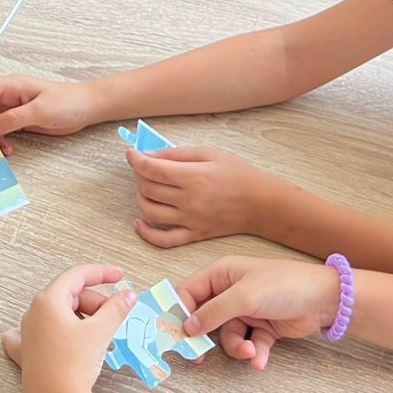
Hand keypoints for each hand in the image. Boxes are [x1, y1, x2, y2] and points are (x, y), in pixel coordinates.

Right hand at [0, 75, 99, 154]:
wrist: (86, 108)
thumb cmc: (69, 101)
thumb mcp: (41, 110)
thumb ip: (14, 118)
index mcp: (12, 86)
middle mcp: (9, 96)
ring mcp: (13, 108)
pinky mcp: (19, 120)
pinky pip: (1, 129)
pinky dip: (0, 140)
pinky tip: (7, 148)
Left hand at [1, 264, 134, 392]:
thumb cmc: (75, 362)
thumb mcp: (100, 332)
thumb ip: (116, 308)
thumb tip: (128, 295)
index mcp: (48, 300)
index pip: (77, 276)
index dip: (101, 273)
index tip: (121, 276)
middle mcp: (32, 312)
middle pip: (69, 297)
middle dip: (95, 304)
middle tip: (116, 320)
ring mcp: (26, 333)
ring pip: (58, 316)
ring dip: (83, 321)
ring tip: (103, 338)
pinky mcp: (25, 354)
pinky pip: (39, 335)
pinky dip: (55, 333)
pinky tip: (61, 338)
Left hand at [127, 146, 284, 247]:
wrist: (262, 203)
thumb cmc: (238, 174)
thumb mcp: (208, 153)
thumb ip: (176, 154)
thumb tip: (148, 155)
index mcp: (194, 177)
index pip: (152, 170)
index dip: (135, 159)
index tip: (131, 153)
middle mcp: (190, 201)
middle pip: (148, 189)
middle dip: (138, 174)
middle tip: (142, 166)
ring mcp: (191, 221)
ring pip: (150, 213)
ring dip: (140, 198)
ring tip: (145, 187)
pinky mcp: (194, 235)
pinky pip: (163, 240)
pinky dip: (146, 233)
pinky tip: (140, 222)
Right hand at [177, 256, 340, 369]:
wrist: (324, 299)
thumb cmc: (283, 285)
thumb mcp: (244, 297)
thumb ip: (213, 312)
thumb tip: (187, 326)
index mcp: (221, 274)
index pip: (189, 292)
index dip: (179, 312)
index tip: (174, 335)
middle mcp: (230, 291)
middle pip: (205, 318)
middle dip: (205, 338)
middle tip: (198, 358)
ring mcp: (246, 310)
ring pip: (227, 335)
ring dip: (236, 347)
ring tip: (250, 352)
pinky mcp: (262, 327)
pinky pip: (248, 343)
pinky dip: (254, 353)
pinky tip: (260, 360)